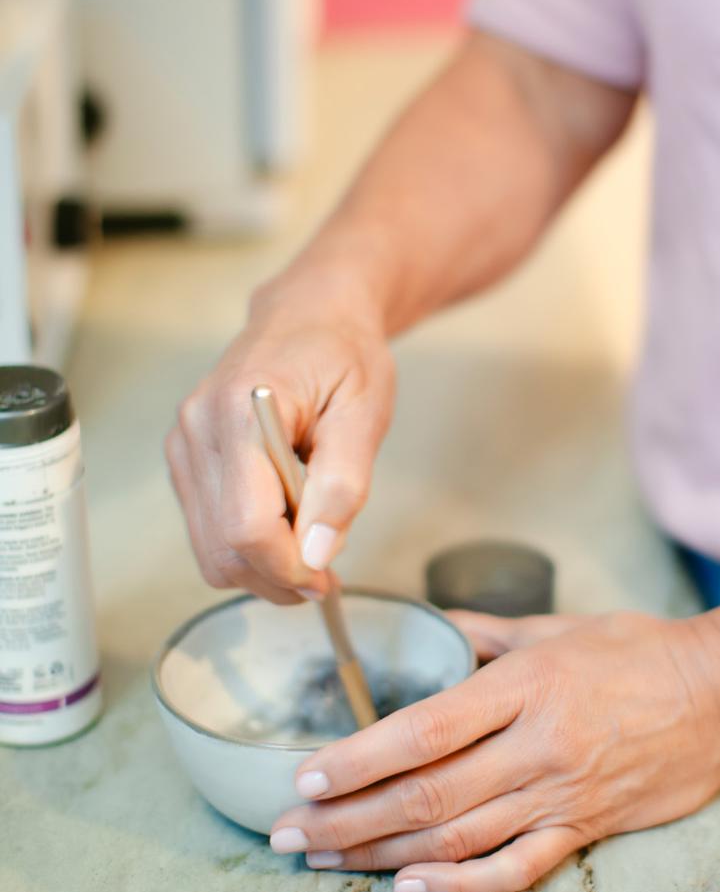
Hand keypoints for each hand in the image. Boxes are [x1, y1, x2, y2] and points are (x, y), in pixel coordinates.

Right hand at [165, 275, 394, 604]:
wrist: (311, 315)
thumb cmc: (343, 354)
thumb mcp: (365, 413)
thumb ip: (342, 486)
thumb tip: (316, 553)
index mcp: (240, 409)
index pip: (245, 524)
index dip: (286, 566)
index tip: (325, 576)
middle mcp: (196, 427)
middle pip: (222, 547)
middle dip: (276, 576)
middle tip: (325, 572)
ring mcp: (183, 444)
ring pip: (210, 549)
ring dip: (262, 566)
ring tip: (309, 540)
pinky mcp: (185, 459)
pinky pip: (207, 529)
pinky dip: (247, 545)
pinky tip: (284, 519)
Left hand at [268, 608, 719, 891]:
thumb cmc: (640, 650)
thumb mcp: (559, 625)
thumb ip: (488, 631)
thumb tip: (435, 625)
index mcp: (525, 686)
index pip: (425, 731)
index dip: (359, 759)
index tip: (306, 776)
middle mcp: (536, 745)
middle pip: (425, 796)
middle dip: (346, 820)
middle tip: (287, 833)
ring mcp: (561, 794)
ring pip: (456, 840)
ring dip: (380, 856)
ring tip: (324, 862)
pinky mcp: (586, 829)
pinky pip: (514, 870)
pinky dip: (459, 888)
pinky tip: (407, 891)